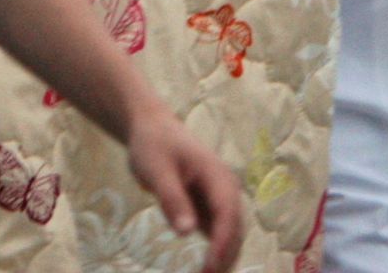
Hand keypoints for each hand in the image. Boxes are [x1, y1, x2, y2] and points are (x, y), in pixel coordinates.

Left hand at [125, 111, 244, 272]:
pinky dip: (215, 250)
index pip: (227, 214)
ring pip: (230, 234)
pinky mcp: (209, 206)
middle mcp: (225, 189)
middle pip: (234, 228)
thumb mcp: (156, 169)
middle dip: (226, 256)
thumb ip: (172, 198)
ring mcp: (219, 198)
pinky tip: (206, 267)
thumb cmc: (153, 145)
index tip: (211, 267)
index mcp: (217, 176)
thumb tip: (187, 232)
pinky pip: (217, 232)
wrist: (152, 129)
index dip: (222, 243)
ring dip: (223, 256)